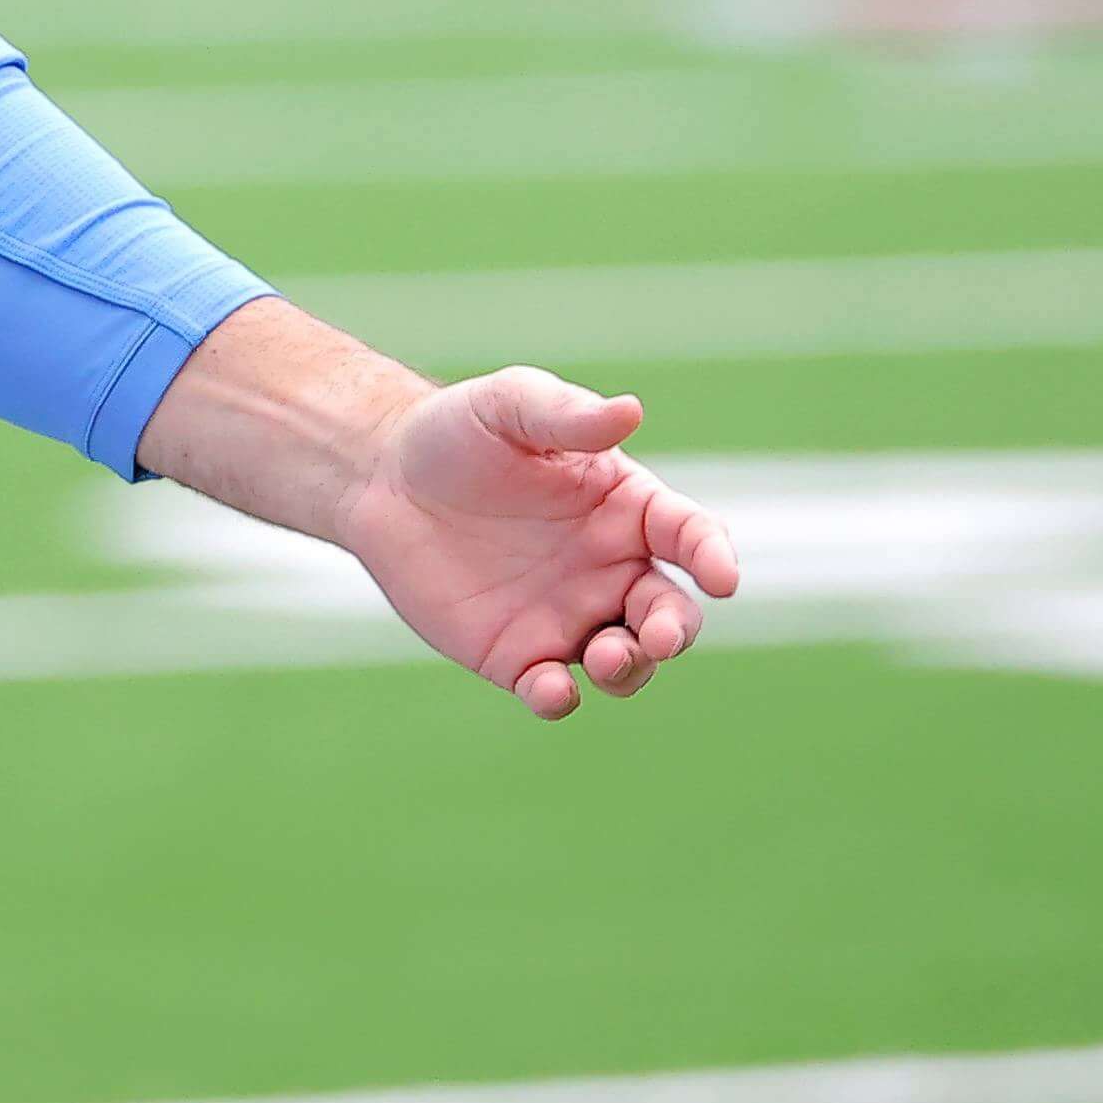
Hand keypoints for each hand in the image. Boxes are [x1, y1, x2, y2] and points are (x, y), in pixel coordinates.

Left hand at [335, 367, 743, 718]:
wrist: (383, 480)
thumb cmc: (458, 432)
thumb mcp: (509, 405)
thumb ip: (566, 413)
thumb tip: (631, 410)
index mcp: (625, 509)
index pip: (689, 535)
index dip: (713, 555)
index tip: (720, 576)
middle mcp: (609, 569)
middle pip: (669, 613)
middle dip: (675, 630)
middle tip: (656, 635)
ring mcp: (568, 616)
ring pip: (626, 662)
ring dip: (631, 670)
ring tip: (606, 658)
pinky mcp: (517, 653)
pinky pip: (553, 689)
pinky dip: (560, 698)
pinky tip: (549, 688)